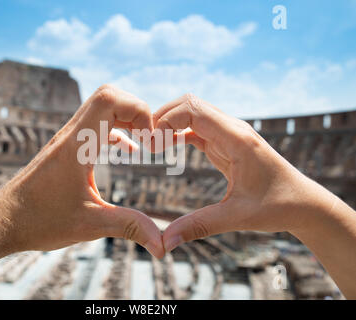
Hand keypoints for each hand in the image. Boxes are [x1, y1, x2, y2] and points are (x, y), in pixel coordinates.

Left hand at [0, 85, 163, 257]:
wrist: (3, 221)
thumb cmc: (40, 221)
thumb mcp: (90, 225)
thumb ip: (130, 227)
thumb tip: (163, 246)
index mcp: (77, 147)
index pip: (108, 100)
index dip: (138, 110)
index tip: (150, 141)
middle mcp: (71, 135)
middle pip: (108, 95)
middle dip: (136, 110)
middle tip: (150, 139)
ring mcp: (67, 139)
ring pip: (101, 107)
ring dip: (127, 118)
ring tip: (145, 142)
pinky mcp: (66, 147)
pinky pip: (96, 125)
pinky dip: (117, 130)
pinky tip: (129, 150)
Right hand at [154, 94, 330, 251]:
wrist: (304, 203)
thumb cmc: (278, 206)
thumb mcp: (237, 217)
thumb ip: (199, 226)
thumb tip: (164, 241)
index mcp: (237, 139)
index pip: (194, 109)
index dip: (166, 120)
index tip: (151, 145)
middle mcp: (233, 129)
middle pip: (190, 104)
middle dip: (163, 117)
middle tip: (146, 144)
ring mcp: (230, 134)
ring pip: (192, 113)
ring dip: (169, 124)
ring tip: (152, 146)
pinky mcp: (227, 144)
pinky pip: (197, 128)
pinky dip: (178, 133)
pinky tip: (166, 148)